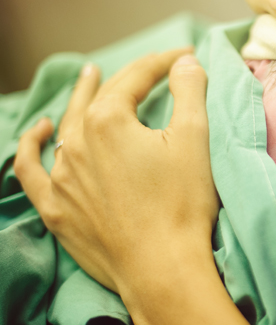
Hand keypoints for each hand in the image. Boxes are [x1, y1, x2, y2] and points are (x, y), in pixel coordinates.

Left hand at [14, 51, 261, 324]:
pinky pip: (32, 169)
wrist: (161, 268)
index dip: (163, 63)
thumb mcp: (194, 138)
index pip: (136, 78)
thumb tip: (184, 62)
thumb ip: (189, 91)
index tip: (186, 56)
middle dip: (126, 76)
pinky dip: (32, 146)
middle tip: (145, 65)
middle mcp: (75, 143)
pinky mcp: (56, 208)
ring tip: (90, 79)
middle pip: (100, 97)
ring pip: (67, 126)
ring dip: (81, 100)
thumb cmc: (181, 203)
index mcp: (108, 121)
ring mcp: (60, 177)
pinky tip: (39, 131)